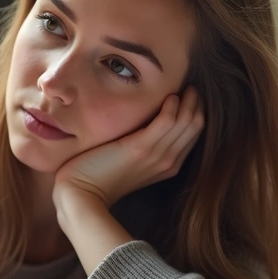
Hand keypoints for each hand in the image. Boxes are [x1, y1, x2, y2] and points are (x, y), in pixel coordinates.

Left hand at [54, 87, 204, 207]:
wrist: (81, 193)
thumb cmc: (99, 175)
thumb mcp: (130, 161)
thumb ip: (144, 145)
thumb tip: (147, 120)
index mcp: (168, 166)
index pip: (193, 134)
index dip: (195, 112)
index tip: (190, 95)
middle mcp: (168, 162)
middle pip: (195, 126)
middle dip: (196, 103)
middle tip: (190, 85)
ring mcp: (156, 155)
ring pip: (187, 122)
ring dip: (188, 101)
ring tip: (184, 85)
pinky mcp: (140, 147)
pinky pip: (167, 121)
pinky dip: (172, 106)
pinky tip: (168, 96)